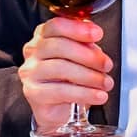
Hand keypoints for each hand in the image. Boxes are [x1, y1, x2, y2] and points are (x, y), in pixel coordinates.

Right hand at [18, 17, 112, 135]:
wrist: (59, 111)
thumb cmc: (69, 81)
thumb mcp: (80, 59)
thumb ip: (86, 46)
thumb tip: (94, 41)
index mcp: (43, 37)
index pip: (56, 26)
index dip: (78, 28)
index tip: (97, 34)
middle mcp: (33, 52)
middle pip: (59, 46)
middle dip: (88, 55)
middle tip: (106, 64)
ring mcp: (31, 72)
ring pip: (61, 68)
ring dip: (89, 76)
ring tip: (105, 83)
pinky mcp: (34, 93)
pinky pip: (61, 91)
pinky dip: (84, 93)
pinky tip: (97, 95)